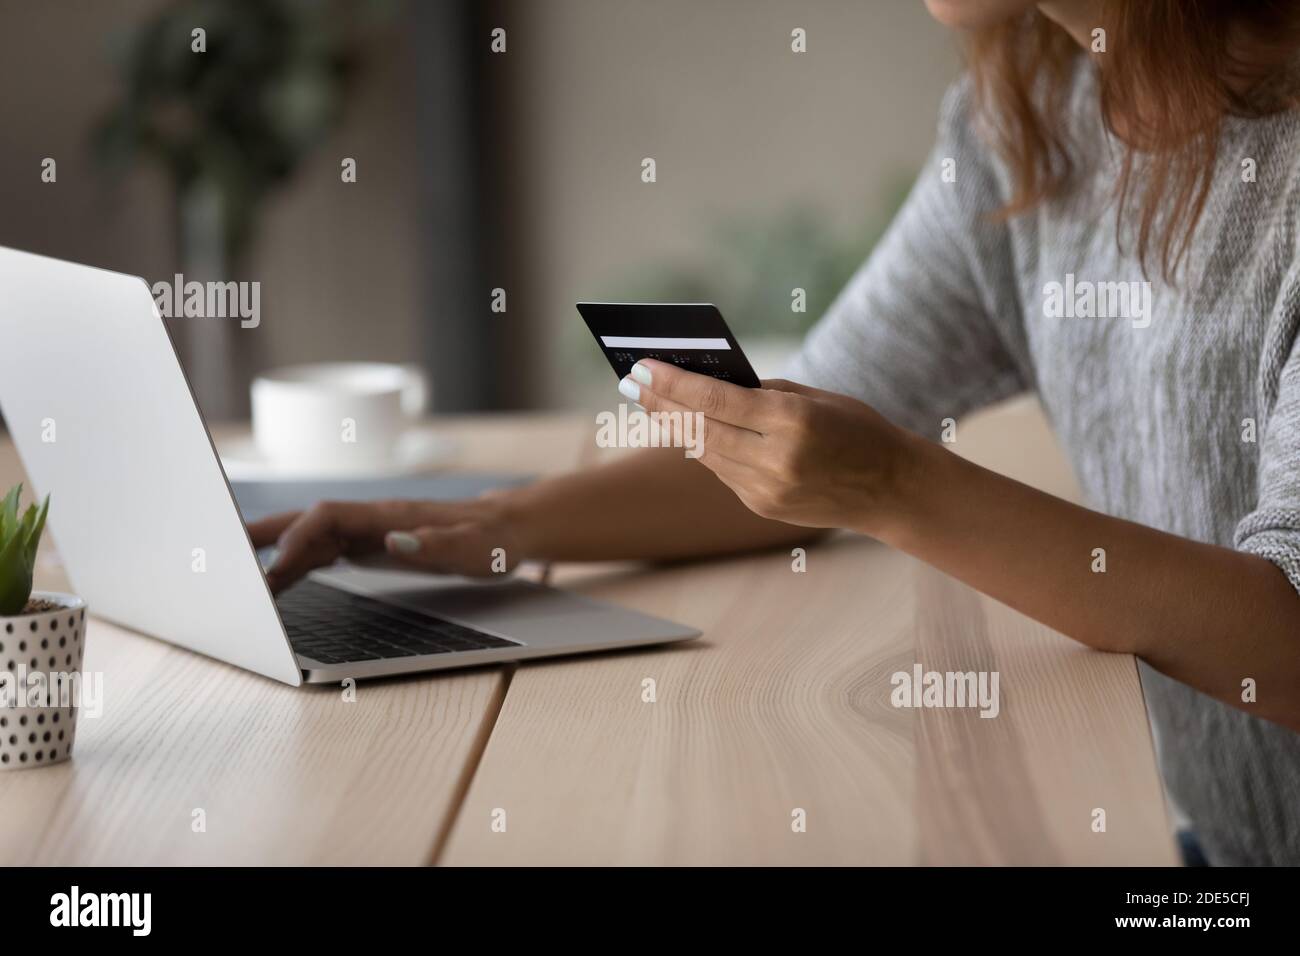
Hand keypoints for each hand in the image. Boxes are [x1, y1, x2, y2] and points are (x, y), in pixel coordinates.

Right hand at [248, 494, 526, 591]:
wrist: (508, 528)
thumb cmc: (493, 539)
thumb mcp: (475, 548)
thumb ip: (436, 545)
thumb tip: (393, 540)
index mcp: (391, 516)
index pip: (330, 517)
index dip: (299, 536)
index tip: (275, 564)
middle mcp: (373, 519)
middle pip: (308, 521)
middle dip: (265, 536)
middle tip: (223, 559)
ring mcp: (369, 530)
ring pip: (311, 536)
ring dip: (275, 553)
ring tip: (239, 579)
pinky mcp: (372, 544)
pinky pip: (325, 550)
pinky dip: (297, 563)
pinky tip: (279, 580)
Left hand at [622, 359, 914, 535]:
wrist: (891, 487)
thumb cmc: (856, 428)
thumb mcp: (814, 397)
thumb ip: (760, 392)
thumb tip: (706, 383)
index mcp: (791, 421)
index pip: (714, 400)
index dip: (672, 383)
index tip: (641, 367)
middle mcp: (775, 459)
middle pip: (699, 428)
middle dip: (660, 404)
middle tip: (630, 383)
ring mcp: (766, 489)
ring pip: (705, 452)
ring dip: (676, 425)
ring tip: (650, 402)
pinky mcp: (762, 506)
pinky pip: (723, 471)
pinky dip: (705, 447)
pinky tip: (687, 429)